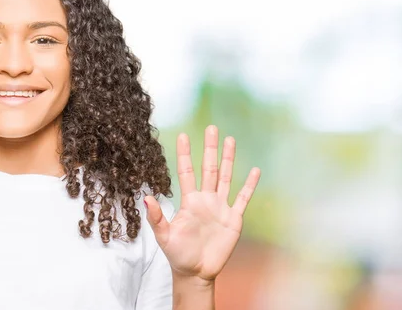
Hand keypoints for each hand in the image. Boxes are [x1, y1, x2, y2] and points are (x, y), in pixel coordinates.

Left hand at [145, 125, 259, 282]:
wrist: (196, 273)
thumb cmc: (178, 255)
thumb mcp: (164, 236)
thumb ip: (156, 217)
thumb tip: (146, 198)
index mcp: (189, 201)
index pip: (187, 172)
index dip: (184, 154)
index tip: (183, 135)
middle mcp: (205, 199)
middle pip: (209, 168)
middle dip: (210, 148)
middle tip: (212, 128)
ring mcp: (220, 207)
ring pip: (225, 177)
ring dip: (228, 159)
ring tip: (230, 140)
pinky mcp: (233, 219)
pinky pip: (243, 198)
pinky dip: (249, 185)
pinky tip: (254, 170)